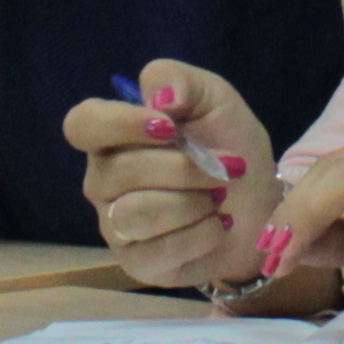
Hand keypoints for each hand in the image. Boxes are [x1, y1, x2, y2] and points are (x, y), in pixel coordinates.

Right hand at [67, 60, 279, 289]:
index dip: (120, 124)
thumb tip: (160, 99)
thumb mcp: (214, 98)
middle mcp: (103, 180)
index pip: (83, 124)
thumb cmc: (229, 145)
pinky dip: (201, 234)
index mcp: (112, 135)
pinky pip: (159, 250)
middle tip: (228, 166)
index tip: (170, 127)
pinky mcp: (137, 262)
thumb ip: (180, 80)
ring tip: (220, 197)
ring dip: (192, 203)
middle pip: (120, 172)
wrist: (260, 204)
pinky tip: (219, 224)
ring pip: (136, 214)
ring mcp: (115, 225)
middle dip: (184, 168)